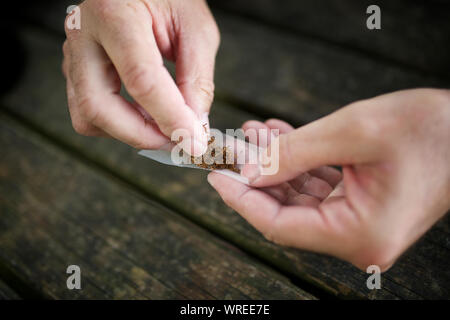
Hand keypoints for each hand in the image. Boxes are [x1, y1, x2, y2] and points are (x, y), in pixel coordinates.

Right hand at [63, 0, 219, 154]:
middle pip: (97, 106)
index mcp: (114, 13)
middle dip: (141, 136)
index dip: (170, 117)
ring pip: (86, 116)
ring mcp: (73, 53)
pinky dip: (118, 124)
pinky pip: (88, 111)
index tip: (194, 142)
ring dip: (128, 132)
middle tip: (177, 141)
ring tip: (164, 125)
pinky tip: (145, 114)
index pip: (140, 79)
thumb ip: (197, 78)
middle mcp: (82, 34)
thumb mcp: (196, 27)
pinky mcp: (75, 69)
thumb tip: (194, 127)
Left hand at [208, 89, 449, 270]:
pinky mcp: (361, 208)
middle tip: (234, 145)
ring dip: (276, 163)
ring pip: (299, 198)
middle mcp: (358, 239)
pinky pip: (318, 189)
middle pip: (286, 213)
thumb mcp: (352, 131)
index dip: (242, 200)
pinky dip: (298, 163)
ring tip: (255, 132)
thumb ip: (294, 153)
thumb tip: (249, 170)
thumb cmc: (427, 129)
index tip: (216, 176)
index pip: (279, 226)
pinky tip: (279, 137)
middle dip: (257, 174)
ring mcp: (360, 225)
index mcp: (359, 234)